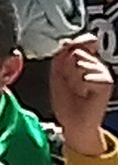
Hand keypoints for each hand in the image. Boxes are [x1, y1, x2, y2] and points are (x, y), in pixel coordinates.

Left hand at [50, 36, 112, 157]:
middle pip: (76, 53)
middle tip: (70, 84)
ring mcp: (102, 72)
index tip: (65, 60)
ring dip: (72, 79)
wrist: (73, 122)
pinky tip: (84, 94)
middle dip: (66, 69)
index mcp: (85, 60)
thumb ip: (61, 57)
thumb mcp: (57, 75)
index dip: (72, 46)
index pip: (81, 42)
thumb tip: (67, 42)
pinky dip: (80, 86)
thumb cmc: (66, 102)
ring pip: (80, 63)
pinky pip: (87, 76)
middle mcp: (96, 64)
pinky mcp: (106, 82)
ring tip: (77, 90)